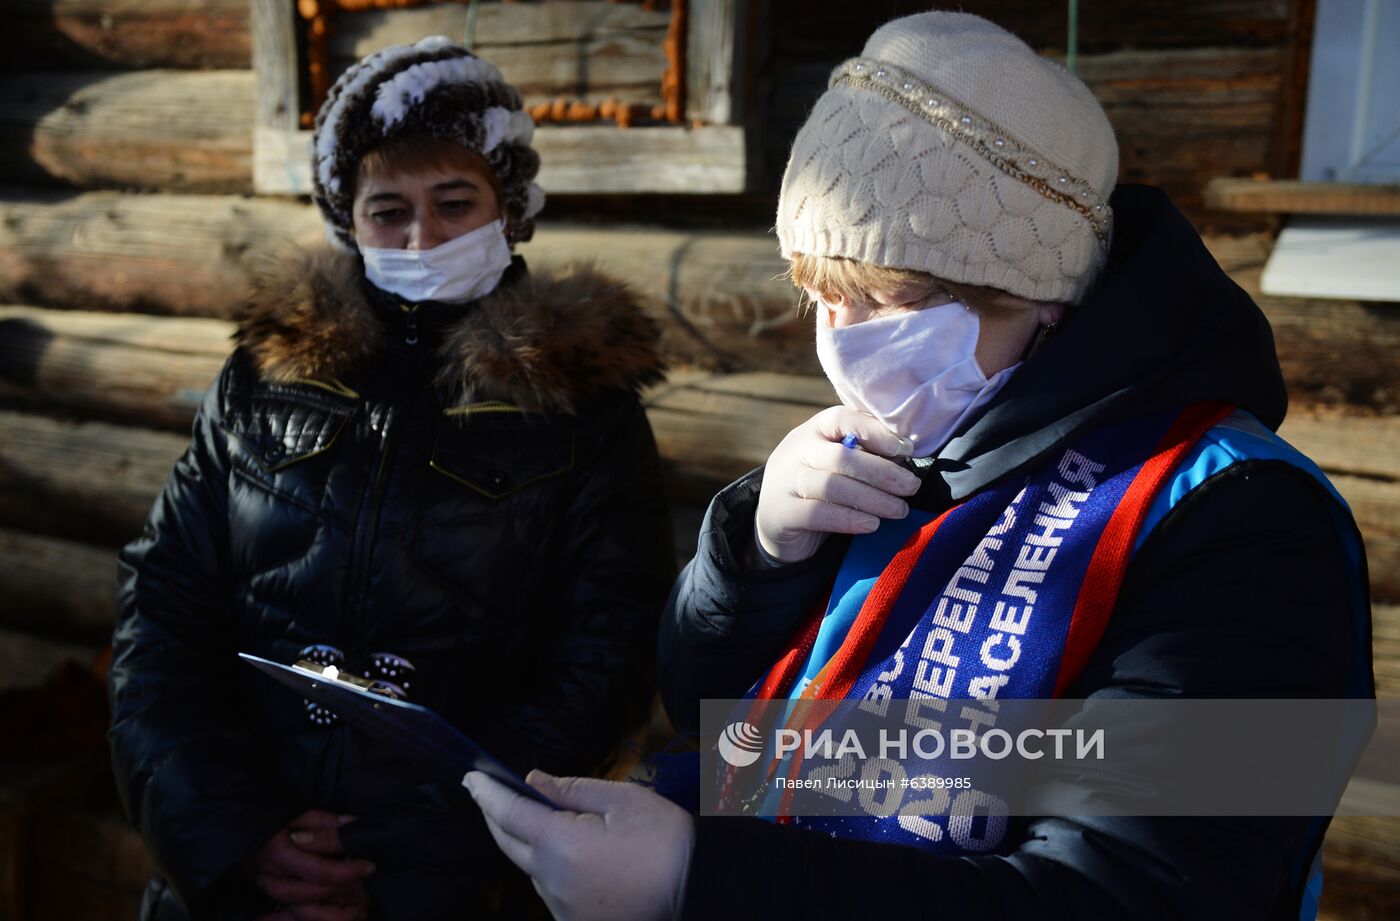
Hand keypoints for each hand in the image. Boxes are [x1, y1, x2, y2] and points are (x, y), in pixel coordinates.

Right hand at [245, 810, 373, 920]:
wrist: (242, 837)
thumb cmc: (273, 824)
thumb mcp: (295, 814)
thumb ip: (322, 821)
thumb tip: (351, 822)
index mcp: (279, 853)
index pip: (318, 871)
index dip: (347, 872)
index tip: (369, 866)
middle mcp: (271, 877)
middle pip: (309, 896)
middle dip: (341, 894)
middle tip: (366, 886)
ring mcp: (269, 893)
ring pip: (301, 914)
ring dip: (333, 916)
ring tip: (360, 910)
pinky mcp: (270, 902)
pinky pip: (295, 918)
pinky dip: (321, 918)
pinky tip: (345, 914)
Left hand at [465, 770, 693, 920]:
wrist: (701, 893)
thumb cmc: (667, 843)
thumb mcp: (625, 800)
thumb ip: (573, 789)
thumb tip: (534, 782)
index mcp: (560, 846)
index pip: (509, 814)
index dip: (486, 793)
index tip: (471, 777)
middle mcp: (551, 882)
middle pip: (509, 844)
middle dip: (496, 816)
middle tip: (488, 793)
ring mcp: (562, 909)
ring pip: (530, 868)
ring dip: (527, 842)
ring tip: (540, 818)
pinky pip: (551, 890)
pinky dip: (549, 867)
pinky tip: (569, 853)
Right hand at [754, 405, 919, 562]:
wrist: (775, 521)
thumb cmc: (819, 487)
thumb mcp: (837, 463)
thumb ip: (865, 454)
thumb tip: (906, 454)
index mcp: (813, 430)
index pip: (841, 419)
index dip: (875, 431)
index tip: (906, 449)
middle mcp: (795, 450)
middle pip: (841, 456)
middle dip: (882, 472)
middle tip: (911, 486)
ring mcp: (784, 480)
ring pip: (831, 485)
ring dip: (872, 499)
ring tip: (899, 510)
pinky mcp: (780, 512)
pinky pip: (817, 514)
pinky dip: (849, 519)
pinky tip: (872, 524)